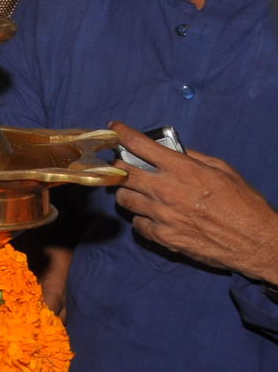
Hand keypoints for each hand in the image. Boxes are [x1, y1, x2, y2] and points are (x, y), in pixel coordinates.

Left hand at [112, 123, 277, 282]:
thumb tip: (174, 150)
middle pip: (123, 172)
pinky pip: (138, 224)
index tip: (115, 129)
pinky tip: (151, 216)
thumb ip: (194, 157)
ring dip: (127, 192)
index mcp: (182, 170)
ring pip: (124, 199)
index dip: (122, 133)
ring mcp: (162, 215)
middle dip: (118, 165)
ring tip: (137, 191)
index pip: (139, 144)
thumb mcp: (223, 170)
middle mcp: (166, 190)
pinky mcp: (164, 237)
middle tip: (121, 164)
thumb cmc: (245, 204)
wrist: (256, 242)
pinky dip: (142, 218)